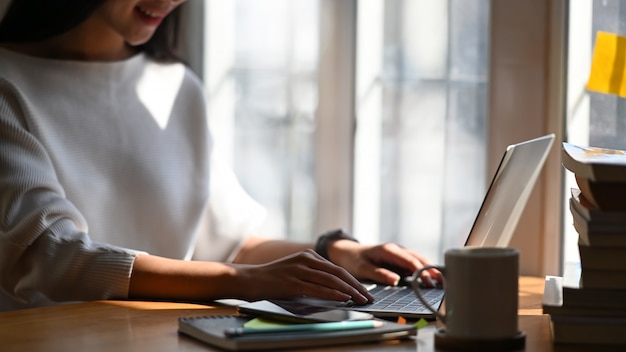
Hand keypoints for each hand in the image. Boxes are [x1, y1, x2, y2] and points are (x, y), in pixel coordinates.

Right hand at [232, 249, 373, 303]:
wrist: (248, 279)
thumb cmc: (272, 281)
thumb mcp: (295, 274)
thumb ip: (313, 279)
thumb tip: (336, 293)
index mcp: (308, 255)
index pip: (337, 268)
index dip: (353, 280)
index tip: (364, 291)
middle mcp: (306, 259)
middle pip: (338, 273)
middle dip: (356, 286)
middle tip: (368, 297)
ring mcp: (299, 270)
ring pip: (331, 280)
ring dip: (349, 291)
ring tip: (360, 300)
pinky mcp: (292, 282)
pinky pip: (318, 288)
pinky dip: (333, 294)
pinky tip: (343, 299)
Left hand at [326, 240, 441, 286]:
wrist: (347, 252)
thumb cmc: (353, 260)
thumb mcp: (362, 268)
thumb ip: (378, 273)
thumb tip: (395, 280)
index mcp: (388, 250)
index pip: (409, 260)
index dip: (420, 270)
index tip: (429, 281)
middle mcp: (397, 250)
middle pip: (418, 259)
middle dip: (431, 270)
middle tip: (443, 282)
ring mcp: (399, 254)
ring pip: (419, 261)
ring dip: (430, 270)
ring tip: (442, 282)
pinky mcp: (399, 260)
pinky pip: (414, 264)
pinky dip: (424, 271)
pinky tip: (432, 280)